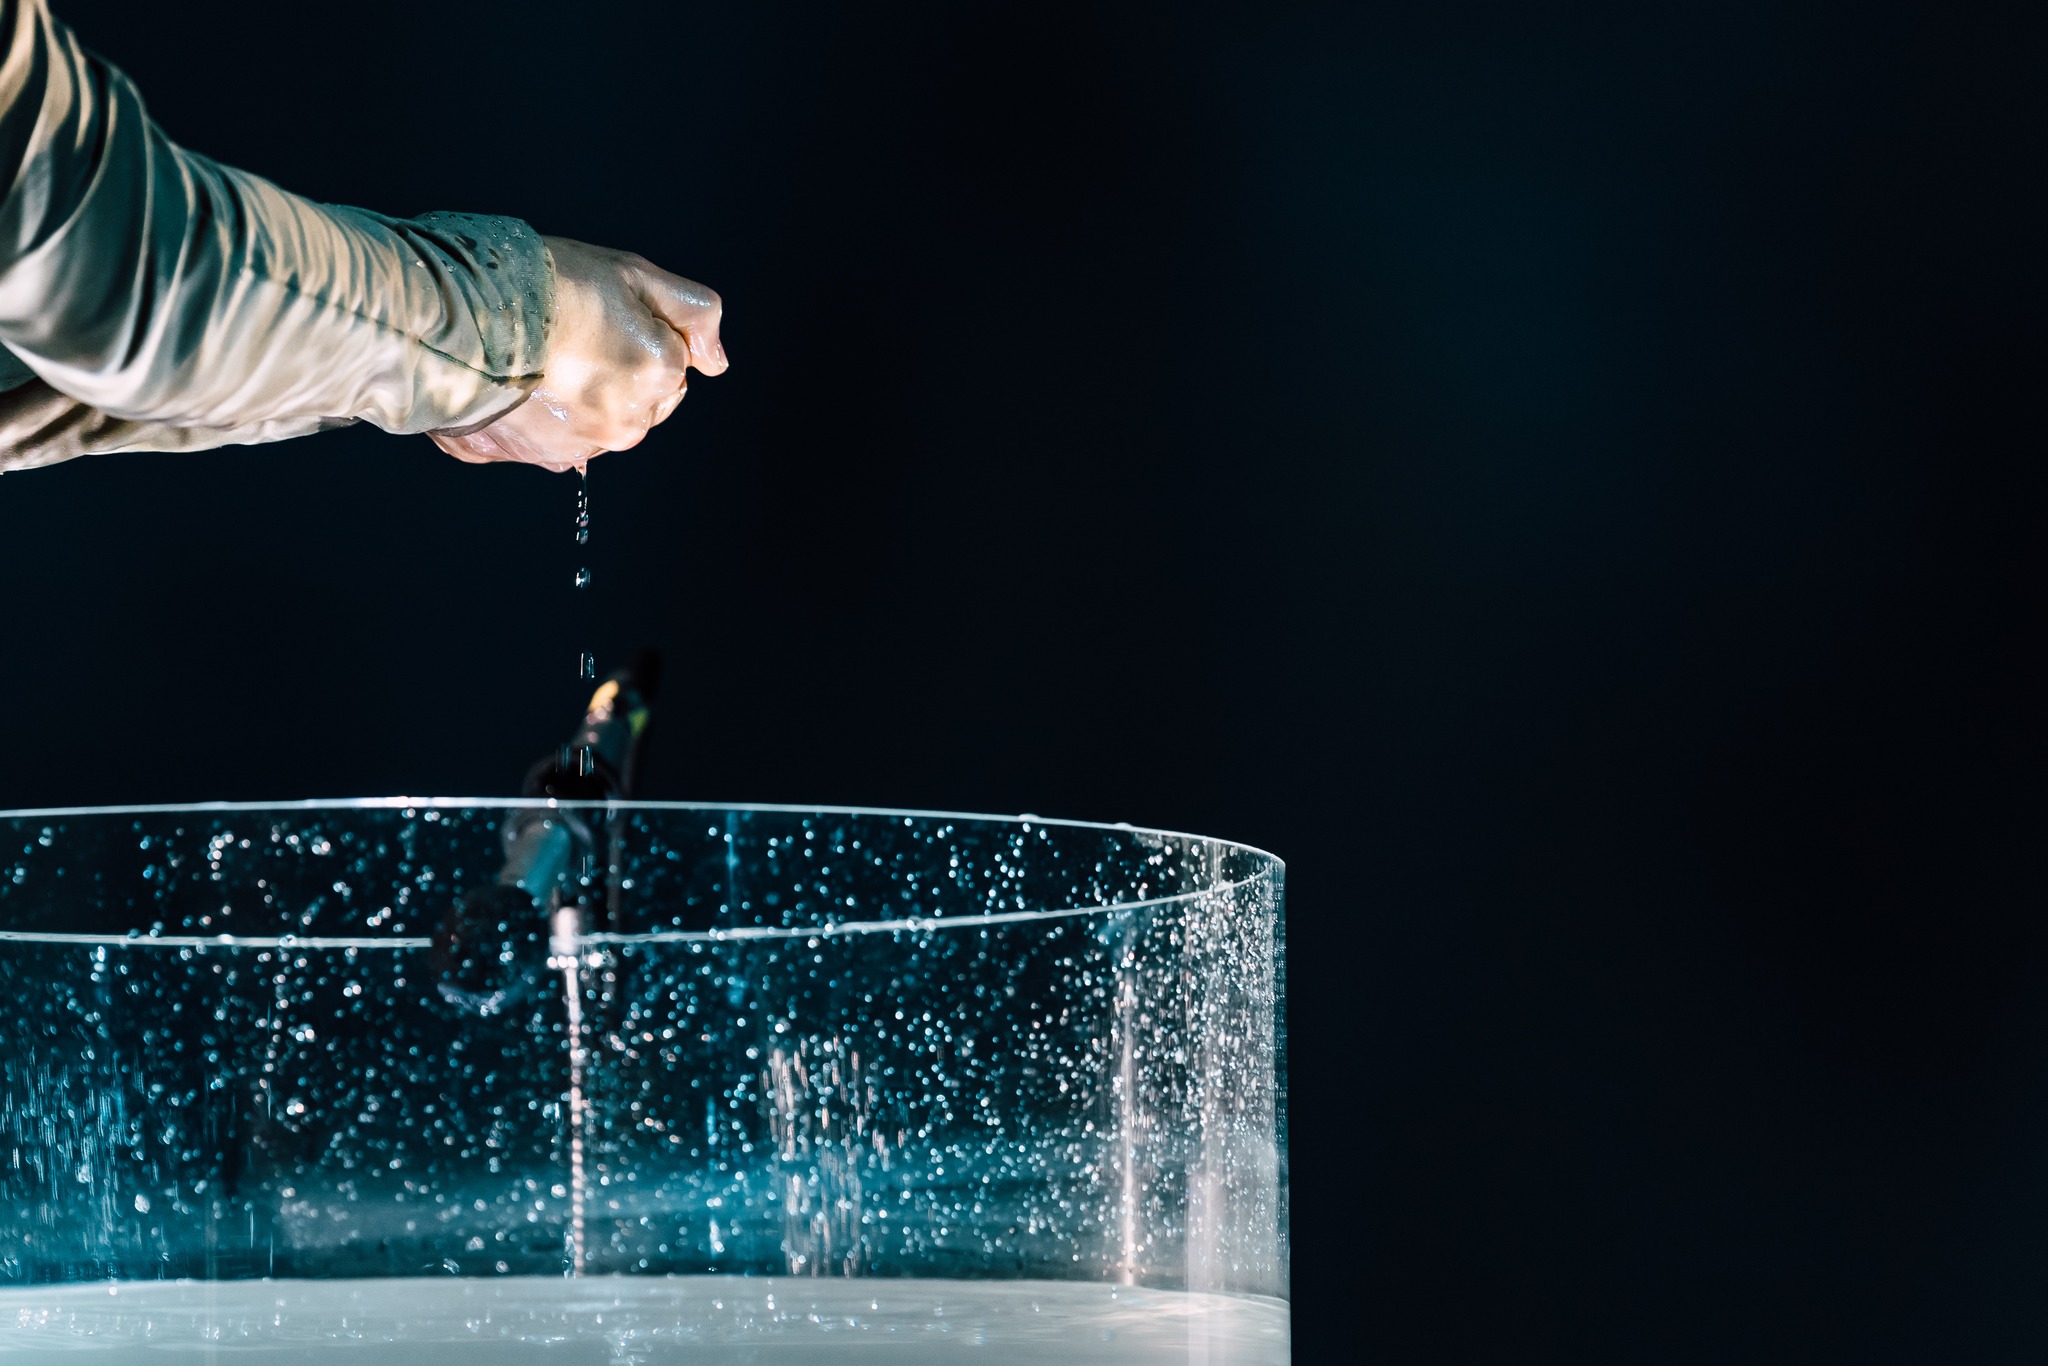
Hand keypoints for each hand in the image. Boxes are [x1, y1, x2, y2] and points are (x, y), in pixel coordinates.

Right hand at [429, 237, 726, 470]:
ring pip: (599, 419)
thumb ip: (693, 313)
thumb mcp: (632, 274)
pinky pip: (558, 437)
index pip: (670, 359)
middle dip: (615, 369)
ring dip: (579, 395)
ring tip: (539, 358)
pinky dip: (545, 416)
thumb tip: (718, 360)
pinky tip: (521, 384)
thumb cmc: (545, 287)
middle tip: (568, 333)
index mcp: (658, 373)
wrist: (457, 319)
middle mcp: (630, 422)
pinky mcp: (542, 459)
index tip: (598, 312)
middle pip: (639, 397)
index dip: (636, 329)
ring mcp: (585, 446)